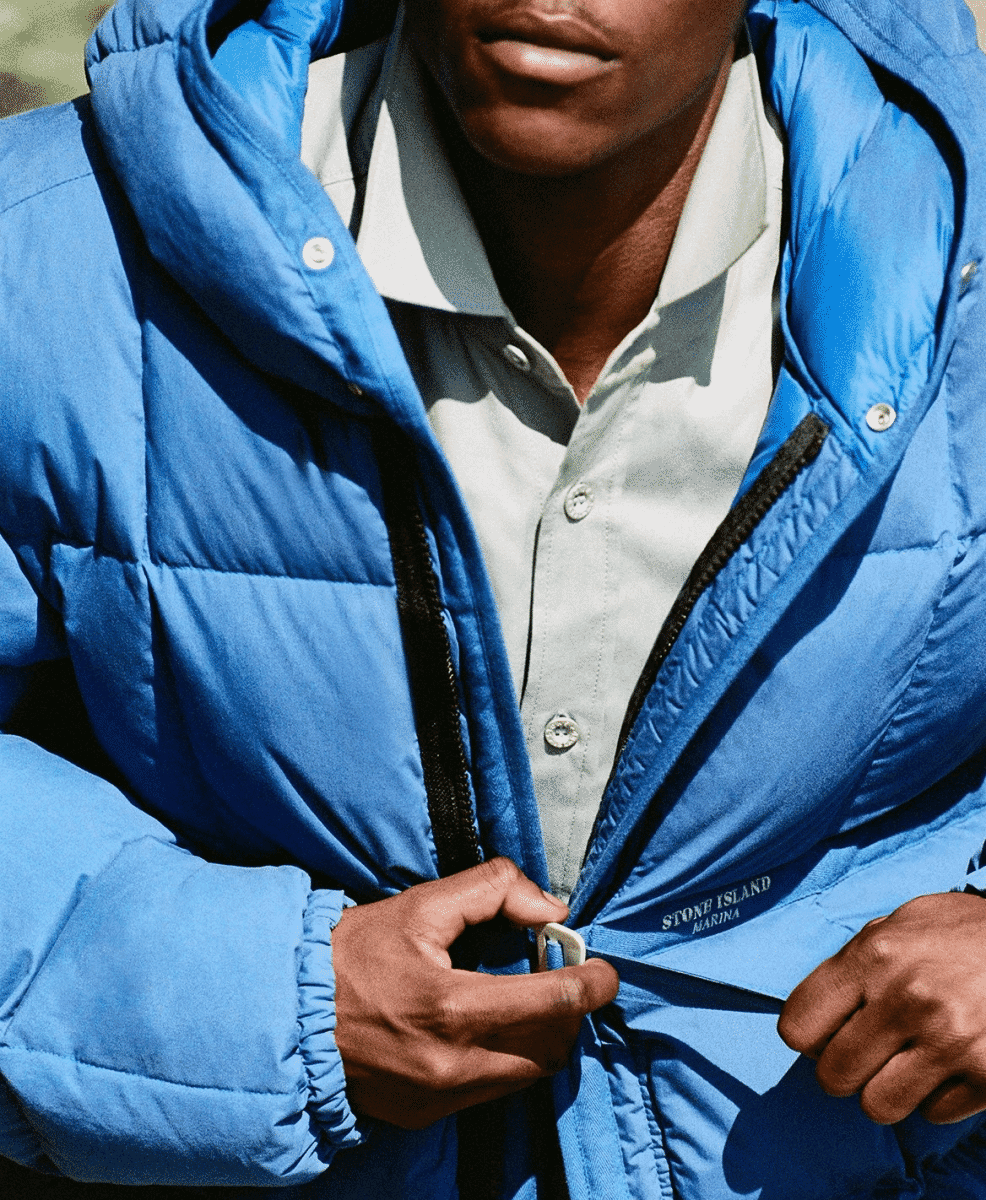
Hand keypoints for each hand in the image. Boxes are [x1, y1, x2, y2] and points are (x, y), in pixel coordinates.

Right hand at [331, 857, 619, 1127]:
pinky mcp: (426, 1114)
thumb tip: (549, 905)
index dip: (591, 984)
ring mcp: (438, 1098)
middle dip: (568, 1012)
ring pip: (525, 1075)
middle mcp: (451, 1065)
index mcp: (451, 1007)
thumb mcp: (420, 905)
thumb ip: (491, 890)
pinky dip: (504, 1060)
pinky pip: (490, 1092)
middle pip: (550, 1048)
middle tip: (560, 978)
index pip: (552, 1003)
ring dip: (540, 1039)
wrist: (288, 1015)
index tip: (605, 972)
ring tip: (525, 1001)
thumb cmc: (352, 954)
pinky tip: (486, 1028)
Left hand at [778, 891, 985, 1124]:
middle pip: (833, 1076)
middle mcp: (906, 998)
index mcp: (874, 955)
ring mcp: (949, 1041)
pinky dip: (937, 1096)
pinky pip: (932, 1113)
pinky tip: (951, 1064)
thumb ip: (857, 960)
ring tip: (909, 1061)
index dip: (809, 1037)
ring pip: (877, 1105)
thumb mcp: (904, 923)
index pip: (798, 1026)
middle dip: (845, 1069)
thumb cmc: (966, 932)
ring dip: (888, 1089)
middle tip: (870, 1051)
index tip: (827, 1033)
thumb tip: (820, 1011)